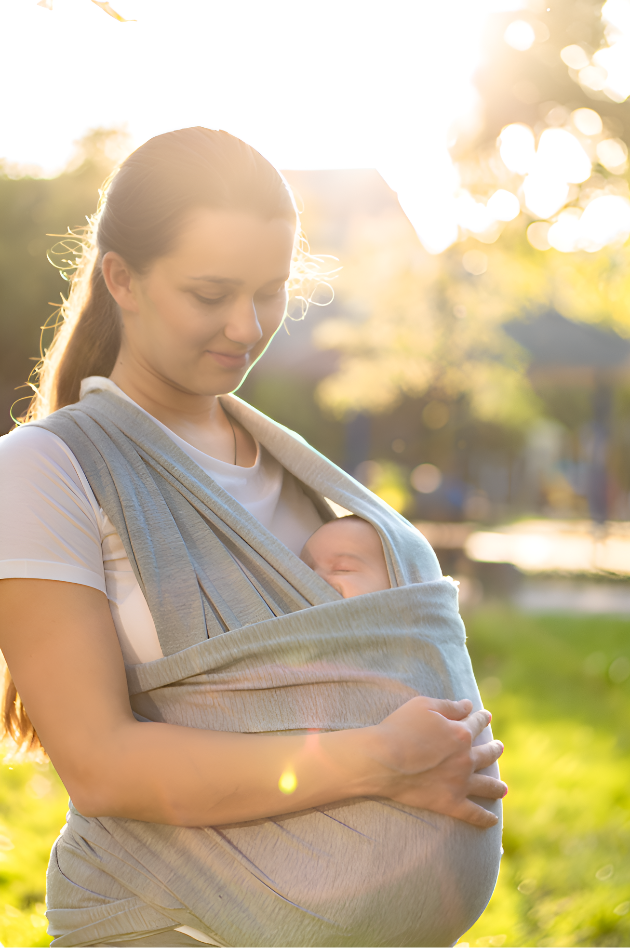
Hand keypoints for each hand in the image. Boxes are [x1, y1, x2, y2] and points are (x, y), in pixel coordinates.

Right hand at [366, 697, 505, 827]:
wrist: (384, 759)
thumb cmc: (400, 728)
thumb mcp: (424, 705)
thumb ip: (449, 706)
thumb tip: (469, 705)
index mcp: (461, 733)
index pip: (476, 723)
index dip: (482, 718)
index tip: (486, 716)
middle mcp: (466, 758)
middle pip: (487, 754)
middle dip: (494, 749)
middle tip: (499, 747)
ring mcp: (460, 782)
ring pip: (486, 785)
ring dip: (497, 786)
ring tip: (503, 788)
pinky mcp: (450, 803)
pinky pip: (473, 813)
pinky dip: (484, 818)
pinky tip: (492, 820)